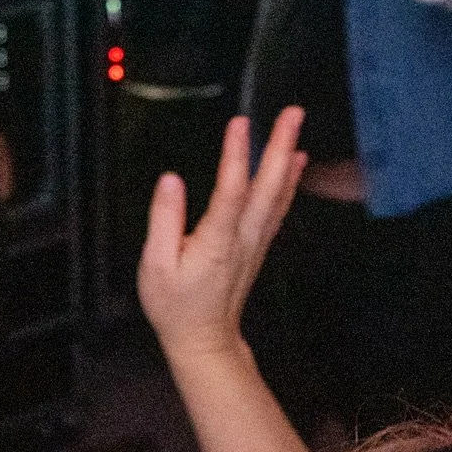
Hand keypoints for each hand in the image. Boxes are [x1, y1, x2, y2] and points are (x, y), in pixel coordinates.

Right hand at [138, 107, 305, 363]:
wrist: (204, 339)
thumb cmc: (175, 305)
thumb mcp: (156, 266)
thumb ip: (163, 220)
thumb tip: (171, 180)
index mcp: (216, 241)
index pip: (231, 191)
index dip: (236, 156)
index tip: (239, 123)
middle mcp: (243, 237)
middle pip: (267, 186)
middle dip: (278, 145)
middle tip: (292, 112)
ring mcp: (256, 241)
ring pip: (278, 194)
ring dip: (287, 157)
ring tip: (296, 127)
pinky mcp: (259, 244)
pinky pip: (278, 207)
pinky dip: (289, 181)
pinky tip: (295, 163)